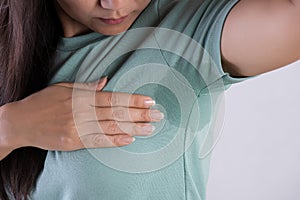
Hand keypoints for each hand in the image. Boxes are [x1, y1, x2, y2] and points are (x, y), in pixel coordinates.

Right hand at [0, 77, 161, 153]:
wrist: (20, 122)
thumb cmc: (43, 102)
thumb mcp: (63, 88)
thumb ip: (86, 86)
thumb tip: (105, 81)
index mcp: (82, 96)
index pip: (114, 98)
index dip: (133, 100)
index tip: (149, 100)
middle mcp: (82, 111)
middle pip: (116, 113)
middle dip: (139, 114)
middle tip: (158, 115)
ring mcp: (78, 127)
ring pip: (111, 127)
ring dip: (133, 128)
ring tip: (151, 128)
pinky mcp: (73, 142)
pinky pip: (97, 141)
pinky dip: (114, 140)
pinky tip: (129, 139)